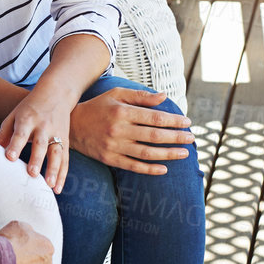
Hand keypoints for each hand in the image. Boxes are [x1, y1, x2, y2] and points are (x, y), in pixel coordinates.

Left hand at [0, 89, 72, 190]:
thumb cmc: (30, 107)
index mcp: (28, 119)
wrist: (57, 93)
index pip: (21, 133)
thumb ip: (4, 132)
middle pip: (40, 144)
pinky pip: (65, 159)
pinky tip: (57, 188)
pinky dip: (62, 174)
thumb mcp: (15, 114)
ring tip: (49, 185)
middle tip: (31, 174)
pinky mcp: (65, 141)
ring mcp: (56, 134)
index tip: (10, 158)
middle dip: (37, 159)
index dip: (15, 145)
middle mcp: (44, 126)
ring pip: (56, 153)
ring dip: (53, 170)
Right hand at [69, 87, 193, 174]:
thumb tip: (164, 96)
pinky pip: (133, 166)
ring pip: (146, 153)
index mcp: (122, 112)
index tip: (187, 122)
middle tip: (191, 138)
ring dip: (168, 154)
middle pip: (154, 136)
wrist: (71, 126)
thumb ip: (140, 96)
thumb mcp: (116, 94)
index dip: (173, 120)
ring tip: (184, 153)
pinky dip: (149, 169)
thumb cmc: (98, 106)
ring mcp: (114, 146)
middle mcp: (119, 130)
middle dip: (176, 137)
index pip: (154, 117)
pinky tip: (164, 169)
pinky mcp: (109, 159)